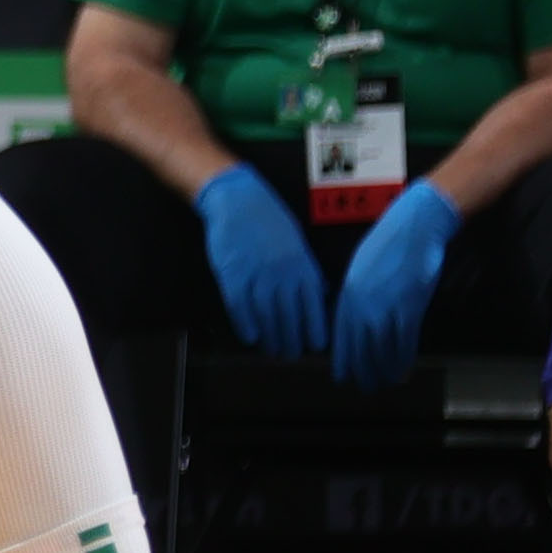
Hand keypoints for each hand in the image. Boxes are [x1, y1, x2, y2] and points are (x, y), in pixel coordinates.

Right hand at [194, 163, 325, 359]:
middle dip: (292, 338)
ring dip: (270, 336)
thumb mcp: (297, 241)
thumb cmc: (269, 218)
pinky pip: (240, 306)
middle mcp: (282, 274)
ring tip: (272, 349)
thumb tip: (319, 294)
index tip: (315, 344)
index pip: (312, 306)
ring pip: (266, 315)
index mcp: (302, 266)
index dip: (314, 328)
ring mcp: (256, 275)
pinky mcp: (232, 274)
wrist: (236, 199)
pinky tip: (250, 336)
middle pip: (289, 316)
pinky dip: (245, 324)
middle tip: (291, 353)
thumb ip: (306, 269)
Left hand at [330, 178, 459, 386]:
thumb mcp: (360, 269)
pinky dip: (404, 357)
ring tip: (384, 384)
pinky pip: (406, 339)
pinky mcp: (410, 306)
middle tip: (364, 387)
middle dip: (362, 368)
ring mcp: (387, 305)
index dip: (344, 357)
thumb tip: (353, 317)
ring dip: (383, 368)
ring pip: (383, 346)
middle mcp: (364, 303)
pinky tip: (403, 370)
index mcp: (348, 292)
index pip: (342, 333)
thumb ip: (356, 294)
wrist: (413, 228)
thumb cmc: (385, 245)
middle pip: (361, 344)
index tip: (342, 376)